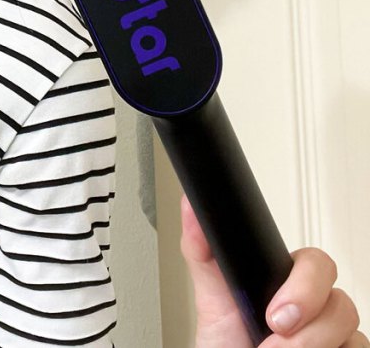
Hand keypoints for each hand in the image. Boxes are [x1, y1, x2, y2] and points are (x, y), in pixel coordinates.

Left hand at [181, 194, 363, 346]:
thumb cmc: (224, 340)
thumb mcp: (210, 297)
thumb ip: (202, 250)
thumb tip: (190, 207)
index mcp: (288, 281)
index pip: (317, 263)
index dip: (305, 283)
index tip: (273, 310)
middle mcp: (317, 306)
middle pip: (341, 301)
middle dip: (307, 317)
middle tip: (275, 331)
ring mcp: (333, 334)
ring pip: (349, 332)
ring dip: (308, 347)